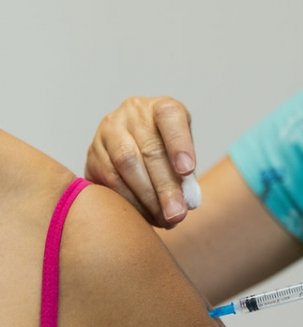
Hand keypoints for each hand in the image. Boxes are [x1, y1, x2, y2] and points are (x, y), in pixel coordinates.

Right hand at [85, 96, 194, 227]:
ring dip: (146, 199)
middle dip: (165, 187)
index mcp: (160, 107)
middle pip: (149, 150)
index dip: (179, 143)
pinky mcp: (92, 153)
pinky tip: (144, 215)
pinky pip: (107, 180)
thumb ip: (186, 173)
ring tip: (164, 219)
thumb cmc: (167, 150)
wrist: (137, 143)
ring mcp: (108, 131)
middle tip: (177, 214)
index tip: (187, 170)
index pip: (170, 117)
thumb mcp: (183, 152)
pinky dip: (128, 201)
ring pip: (125, 166)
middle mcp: (131, 113)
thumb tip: (185, 202)